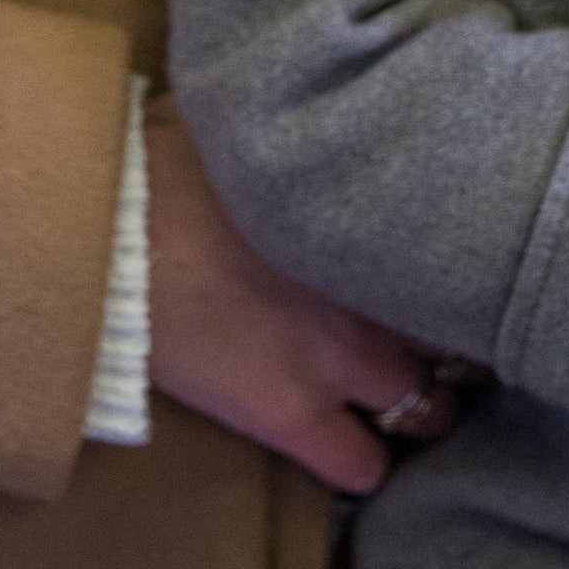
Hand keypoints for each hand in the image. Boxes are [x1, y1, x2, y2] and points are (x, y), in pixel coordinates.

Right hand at [142, 98, 466, 492]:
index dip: (451, 270)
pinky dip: (360, 461)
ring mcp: (341, 360)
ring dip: (417, 409)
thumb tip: (310, 100)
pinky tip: (343, 446)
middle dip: (451, 345)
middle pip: (460, 337)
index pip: (460, 252)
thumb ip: (301, 126)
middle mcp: (378, 288)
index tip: (440, 273)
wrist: (108, 232)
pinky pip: (363, 469)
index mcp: (373, 212)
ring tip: (392, 403)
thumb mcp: (249, 122)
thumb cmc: (163, 159)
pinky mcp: (292, 416)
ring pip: (429, 413)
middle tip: (424, 342)